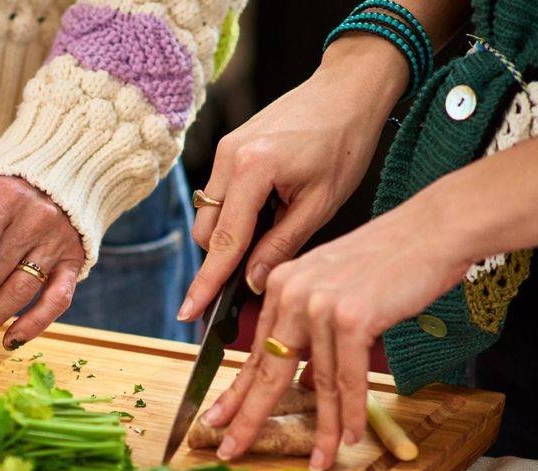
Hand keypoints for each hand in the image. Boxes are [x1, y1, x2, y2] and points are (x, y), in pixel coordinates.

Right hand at [178, 38, 408, 321]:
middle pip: (206, 232)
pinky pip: (219, 194)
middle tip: (258, 274)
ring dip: (230, 235)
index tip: (190, 313)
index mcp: (252, 170)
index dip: (207, 282)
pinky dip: (235, 213)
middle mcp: (227, 158)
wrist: (347, 90)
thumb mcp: (320, 204)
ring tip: (274, 229)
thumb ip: (281, 245)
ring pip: (209, 214)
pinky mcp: (228, 148)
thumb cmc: (343, 142)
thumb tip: (250, 283)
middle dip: (223, 259)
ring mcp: (223, 150)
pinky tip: (269, 210)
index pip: (223, 242)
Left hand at [200, 188, 470, 470]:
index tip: (217, 419)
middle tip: (231, 449)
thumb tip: (309, 384)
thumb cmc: (393, 260)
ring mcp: (320, 305)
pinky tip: (351, 437)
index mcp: (282, 285)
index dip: (236, 392)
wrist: (434, 230)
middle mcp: (293, 293)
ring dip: (323, 429)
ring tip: (320, 460)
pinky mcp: (352, 317)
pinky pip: (348, 378)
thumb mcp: (338, 293)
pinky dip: (352, 412)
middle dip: (250, 417)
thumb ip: (316, 334)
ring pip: (317, 382)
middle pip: (268, 370)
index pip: (254, 351)